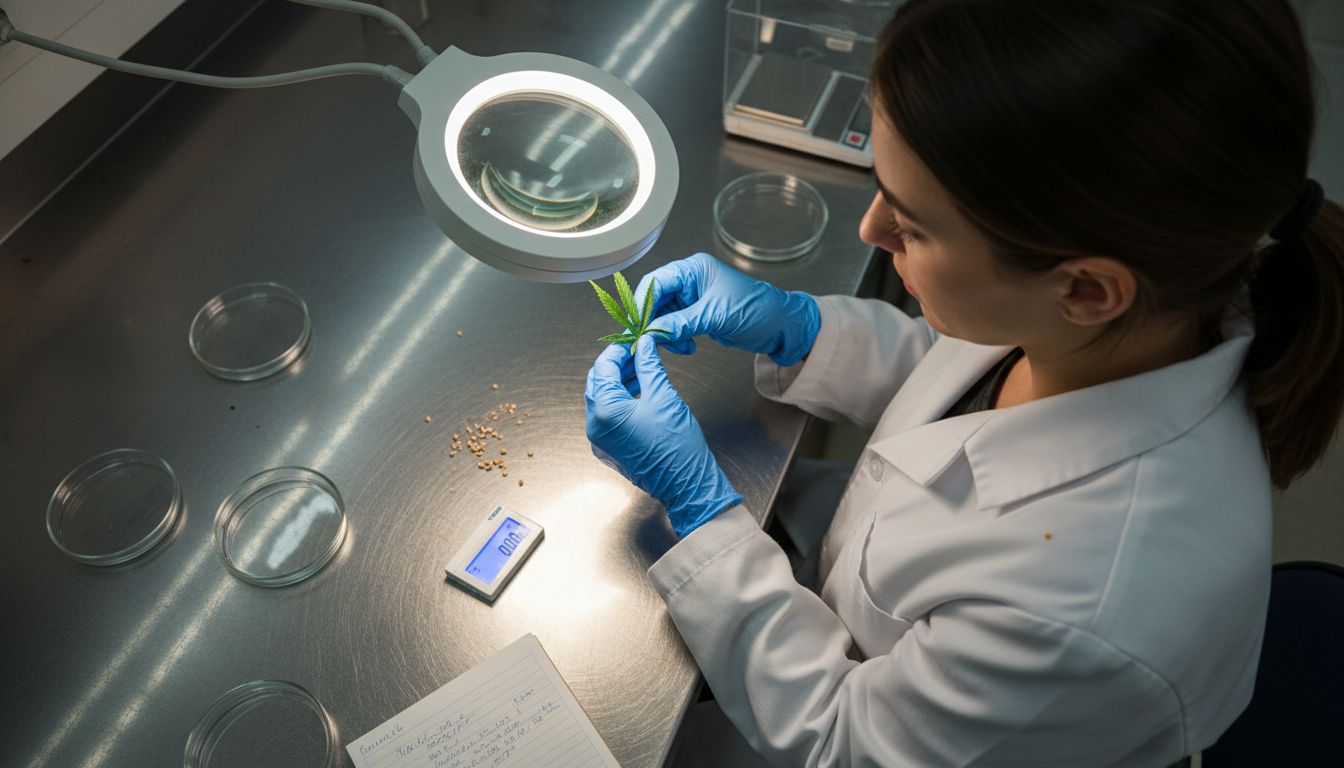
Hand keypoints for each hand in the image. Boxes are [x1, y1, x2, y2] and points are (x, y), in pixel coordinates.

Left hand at [585, 336, 742, 536]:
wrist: (686, 484)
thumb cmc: (677, 445)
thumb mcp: (663, 395)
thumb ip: (649, 365)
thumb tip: (644, 343)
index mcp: (605, 411)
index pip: (603, 367)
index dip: (619, 349)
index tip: (635, 339)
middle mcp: (595, 426)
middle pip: (598, 382)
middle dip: (617, 364)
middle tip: (638, 351)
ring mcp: (600, 440)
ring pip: (602, 399)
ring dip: (619, 381)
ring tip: (643, 370)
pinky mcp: (608, 448)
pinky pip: (607, 417)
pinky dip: (620, 400)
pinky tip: (640, 392)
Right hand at [635, 253, 820, 365]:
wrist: (780, 327)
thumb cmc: (756, 309)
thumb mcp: (715, 315)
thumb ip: (681, 323)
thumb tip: (653, 332)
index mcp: (694, 269)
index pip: (656, 281)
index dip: (643, 303)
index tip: (637, 324)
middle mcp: (691, 280)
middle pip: (656, 299)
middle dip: (654, 322)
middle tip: (650, 341)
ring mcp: (693, 298)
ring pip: (664, 316)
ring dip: (666, 334)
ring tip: (678, 346)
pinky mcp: (697, 314)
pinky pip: (675, 326)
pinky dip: (676, 338)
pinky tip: (687, 347)